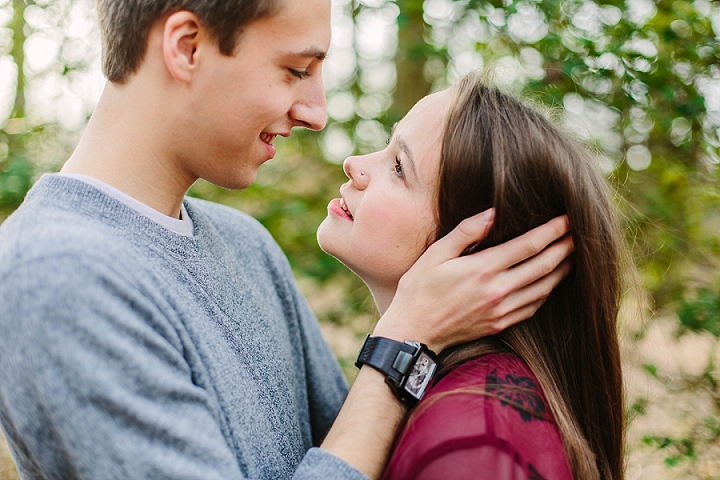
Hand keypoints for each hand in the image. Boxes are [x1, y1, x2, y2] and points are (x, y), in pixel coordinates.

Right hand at [374, 210, 573, 352]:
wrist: (413, 332)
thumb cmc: (419, 290)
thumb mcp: (435, 254)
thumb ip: (466, 232)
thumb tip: (493, 213)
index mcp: (482, 269)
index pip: (528, 246)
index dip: (551, 231)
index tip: (567, 219)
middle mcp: (497, 291)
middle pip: (543, 266)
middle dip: (565, 247)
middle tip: (580, 233)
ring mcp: (501, 311)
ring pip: (543, 288)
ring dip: (562, 270)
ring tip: (573, 256)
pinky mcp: (500, 325)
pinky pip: (533, 307)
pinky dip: (547, 292)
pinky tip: (551, 282)